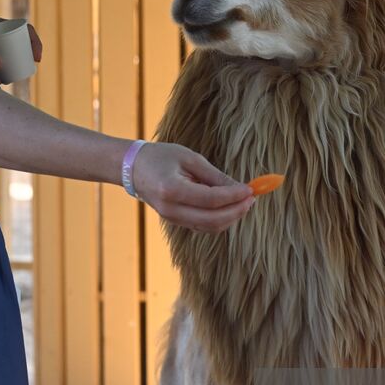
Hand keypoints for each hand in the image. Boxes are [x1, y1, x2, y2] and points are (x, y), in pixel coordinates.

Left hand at [0, 17, 42, 76]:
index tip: (36, 58)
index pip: (23, 28)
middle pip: (22, 37)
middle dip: (32, 50)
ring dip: (28, 54)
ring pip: (19, 44)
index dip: (35, 41)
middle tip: (32, 66)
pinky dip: (23, 54)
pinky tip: (29, 63)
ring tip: (25, 69)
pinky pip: (14, 47)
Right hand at [130, 142, 254, 232]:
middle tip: (252, 198)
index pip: (211, 200)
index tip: (251, 189)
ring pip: (210, 227)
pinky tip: (231, 206)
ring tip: (244, 201)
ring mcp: (172, 219)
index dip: (234, 196)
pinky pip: (203, 227)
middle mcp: (171, 209)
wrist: (133, 169)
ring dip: (231, 217)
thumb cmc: (161, 157)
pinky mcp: (176, 222)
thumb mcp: (189, 158)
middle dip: (237, 211)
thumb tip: (240, 188)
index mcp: (171, 190)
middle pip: (212, 219)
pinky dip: (221, 220)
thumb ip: (215, 175)